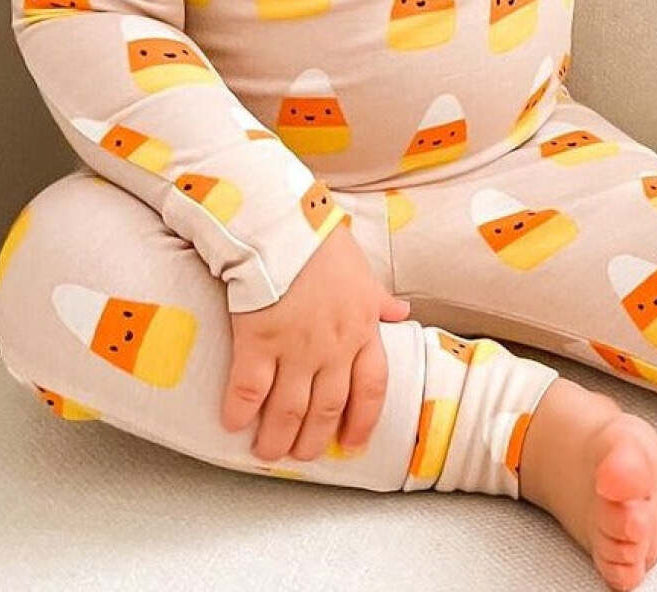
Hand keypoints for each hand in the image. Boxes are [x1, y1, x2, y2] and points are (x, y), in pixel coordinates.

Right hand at [220, 219, 411, 462]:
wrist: (285, 225)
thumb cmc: (323, 243)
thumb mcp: (362, 271)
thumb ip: (379, 300)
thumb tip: (400, 313)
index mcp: (362, 329)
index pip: (373, 387)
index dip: (364, 420)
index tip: (354, 443)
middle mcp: (333, 346)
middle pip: (328, 409)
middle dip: (314, 440)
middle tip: (301, 455)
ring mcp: (295, 347)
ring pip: (289, 410)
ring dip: (277, 438)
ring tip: (268, 453)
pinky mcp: (257, 341)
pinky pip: (248, 390)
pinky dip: (239, 413)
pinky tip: (232, 425)